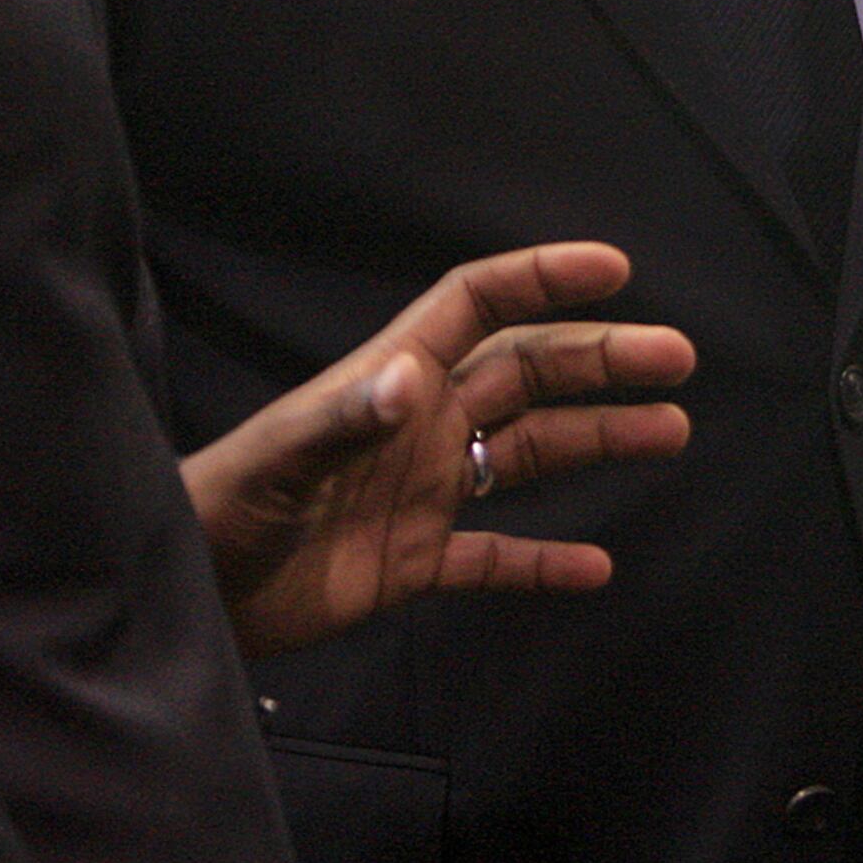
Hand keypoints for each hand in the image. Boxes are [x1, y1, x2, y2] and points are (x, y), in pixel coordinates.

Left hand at [181, 240, 692, 658]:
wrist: (186, 594)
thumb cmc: (217, 510)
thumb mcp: (277, 458)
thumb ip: (344, 417)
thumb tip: (410, 378)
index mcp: (392, 381)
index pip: (478, 306)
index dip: (541, 278)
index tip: (611, 269)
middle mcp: (421, 424)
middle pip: (528, 373)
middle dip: (602, 361)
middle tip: (676, 358)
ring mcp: (422, 490)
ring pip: (529, 453)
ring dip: (599, 439)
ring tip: (670, 430)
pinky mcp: (412, 558)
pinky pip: (495, 553)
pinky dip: (545, 560)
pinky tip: (596, 566)